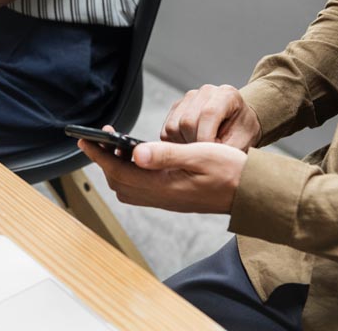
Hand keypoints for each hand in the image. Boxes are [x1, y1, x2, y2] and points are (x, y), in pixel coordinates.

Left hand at [79, 129, 246, 213]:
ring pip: (128, 186)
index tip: (84, 141)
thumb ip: (166, 155)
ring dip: (116, 167)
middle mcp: (161, 196)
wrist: (253, 192)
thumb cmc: (232, 171)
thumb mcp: (200, 155)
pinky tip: (138, 157)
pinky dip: (130, 172)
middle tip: (99, 139)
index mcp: (164, 186)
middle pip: (119, 181)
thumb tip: (135, 154)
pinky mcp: (172, 196)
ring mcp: (166, 199)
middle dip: (104, 160)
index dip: (99, 156)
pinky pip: (141, 188)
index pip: (120, 172)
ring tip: (116, 145)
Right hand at [161, 84, 260, 150]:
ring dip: (183, 145)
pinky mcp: (175, 108)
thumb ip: (225, 150)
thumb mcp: (242, 143)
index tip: (209, 156)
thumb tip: (203, 159)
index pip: (208, 113)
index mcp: (227, 95)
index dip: (206, 138)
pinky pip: (165, 131)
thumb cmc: (242, 134)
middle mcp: (206, 92)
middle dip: (194, 144)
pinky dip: (175, 144)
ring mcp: (188, 98)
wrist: (238, 126)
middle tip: (205, 156)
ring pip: (172, 127)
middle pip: (187, 121)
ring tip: (199, 151)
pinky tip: (190, 146)